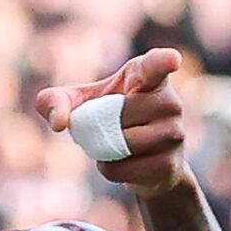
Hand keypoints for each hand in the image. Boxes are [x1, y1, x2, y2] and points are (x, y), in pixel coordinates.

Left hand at [30, 48, 195, 197]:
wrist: (142, 163)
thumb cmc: (106, 120)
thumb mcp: (78, 105)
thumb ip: (54, 100)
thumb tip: (59, 123)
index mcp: (147, 76)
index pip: (157, 65)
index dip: (164, 61)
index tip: (172, 60)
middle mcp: (169, 101)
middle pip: (121, 115)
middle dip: (104, 126)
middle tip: (112, 126)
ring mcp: (175, 134)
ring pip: (125, 143)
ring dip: (106, 150)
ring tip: (117, 144)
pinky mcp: (171, 164)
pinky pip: (126, 170)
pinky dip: (112, 170)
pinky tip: (123, 163)